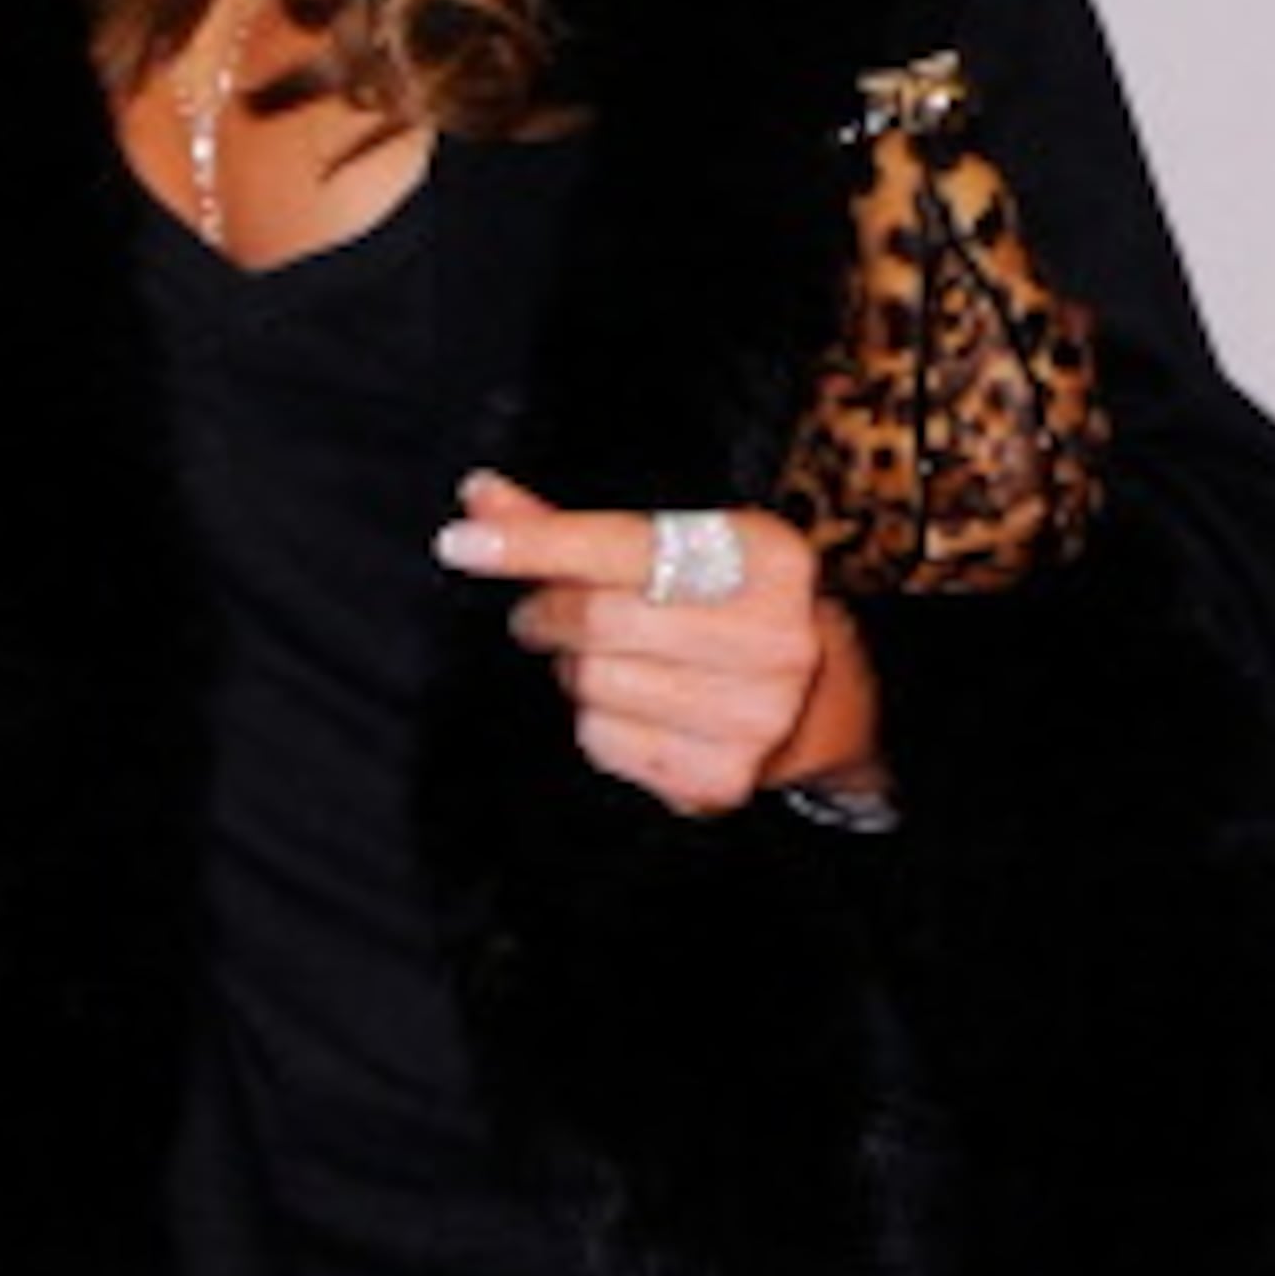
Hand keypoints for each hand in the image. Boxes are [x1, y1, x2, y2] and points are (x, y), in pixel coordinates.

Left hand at [434, 469, 877, 819]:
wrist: (815, 701)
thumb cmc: (719, 606)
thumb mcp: (670, 550)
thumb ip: (571, 529)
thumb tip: (478, 498)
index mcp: (766, 558)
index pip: (621, 545)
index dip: (534, 544)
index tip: (459, 542)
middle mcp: (774, 636)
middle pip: (597, 620)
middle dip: (547, 614)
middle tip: (541, 614)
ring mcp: (755, 715)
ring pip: (592, 684)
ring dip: (571, 669)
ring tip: (604, 659)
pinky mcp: (722, 777)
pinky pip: (601, 741)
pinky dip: (592, 719)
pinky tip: (630, 705)